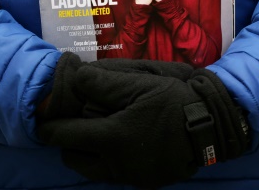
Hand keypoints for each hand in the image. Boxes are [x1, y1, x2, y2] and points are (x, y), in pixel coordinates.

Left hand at [37, 63, 249, 187]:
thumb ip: (103, 82)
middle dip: (67, 142)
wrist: (214, 124)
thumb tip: (75, 78)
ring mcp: (133, 176)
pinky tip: (120, 142)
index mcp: (113, 138)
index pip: (65, 137)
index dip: (49, 127)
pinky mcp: (146, 182)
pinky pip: (115, 174)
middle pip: (74, 159)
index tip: (43, 120)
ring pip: (93, 170)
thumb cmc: (176, 99)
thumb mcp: (140, 82)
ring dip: (87, 154)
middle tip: (74, 123)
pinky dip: (108, 160)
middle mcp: (118, 164)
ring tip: (96, 132)